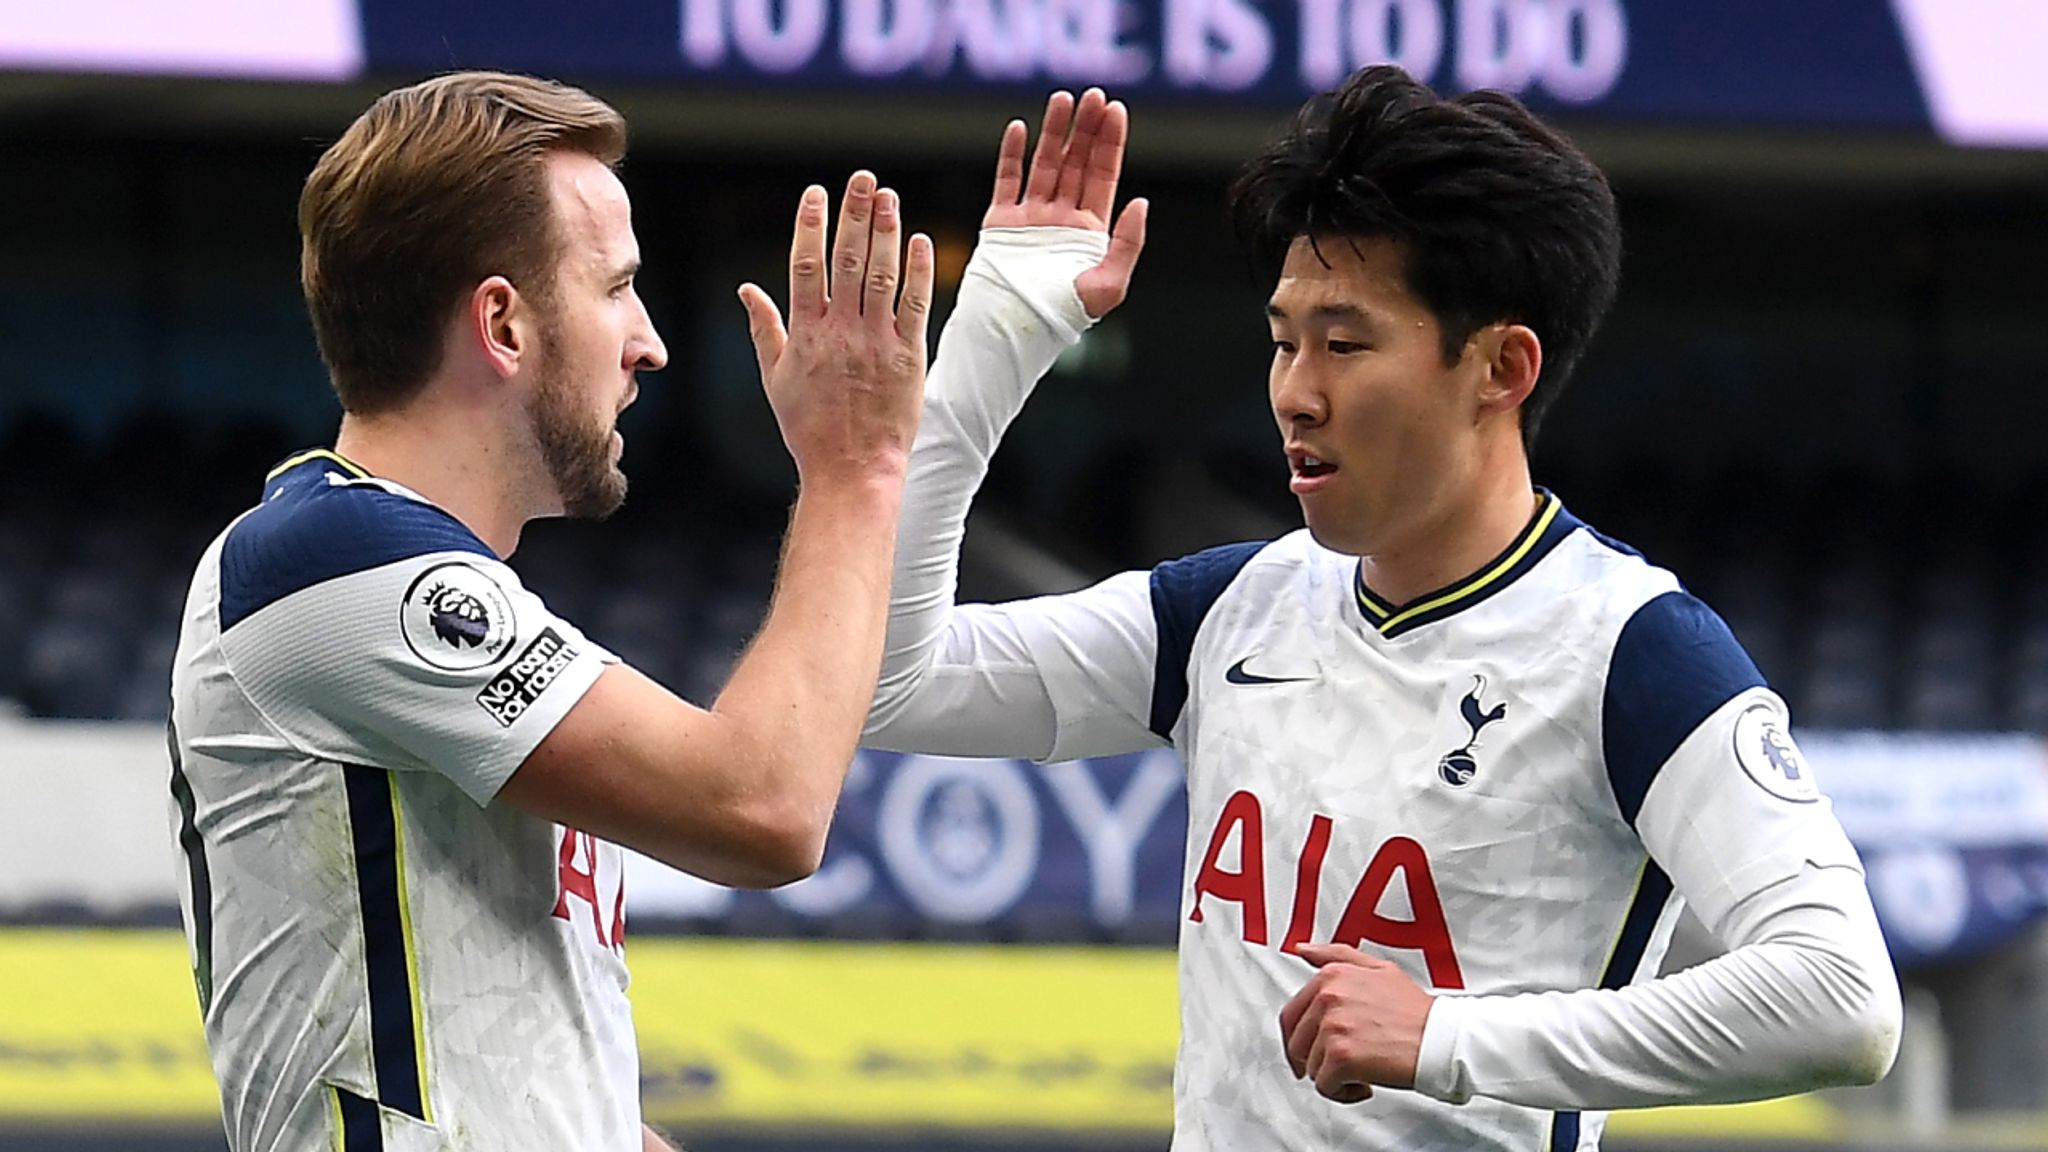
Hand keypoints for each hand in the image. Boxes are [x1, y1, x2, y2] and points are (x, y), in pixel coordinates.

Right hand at [738, 171, 934, 485]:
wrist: (851, 469)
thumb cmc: (810, 428)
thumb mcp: (776, 378)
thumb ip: (764, 329)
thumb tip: (746, 288)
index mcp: (806, 334)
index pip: (805, 266)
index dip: (811, 225)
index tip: (816, 192)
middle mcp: (840, 333)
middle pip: (846, 261)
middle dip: (854, 215)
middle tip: (862, 178)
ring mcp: (876, 344)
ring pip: (881, 276)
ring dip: (886, 233)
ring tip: (889, 197)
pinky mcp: (908, 358)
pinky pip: (914, 307)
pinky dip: (918, 273)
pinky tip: (920, 241)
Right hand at [984, 88, 1147, 318]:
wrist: (1015, 331)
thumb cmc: (1064, 316)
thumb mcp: (1109, 285)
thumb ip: (1127, 243)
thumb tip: (1140, 202)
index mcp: (1089, 230)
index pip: (1103, 175)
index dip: (1110, 142)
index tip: (1115, 110)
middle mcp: (1061, 218)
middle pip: (1077, 162)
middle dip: (1086, 128)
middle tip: (1093, 95)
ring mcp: (1030, 218)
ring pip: (1045, 164)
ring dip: (1054, 131)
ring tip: (1064, 99)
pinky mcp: (1001, 222)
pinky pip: (1007, 181)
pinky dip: (1012, 154)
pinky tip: (1021, 127)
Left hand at [1277, 943, 1434, 1104]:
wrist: (1441, 1038)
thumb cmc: (1415, 1011)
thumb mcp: (1378, 969)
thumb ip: (1336, 956)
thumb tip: (1303, 950)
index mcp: (1332, 976)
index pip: (1291, 1014)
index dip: (1299, 1039)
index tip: (1308, 1052)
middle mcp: (1328, 998)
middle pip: (1297, 1043)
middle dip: (1316, 1060)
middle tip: (1340, 1066)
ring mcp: (1333, 1027)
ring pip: (1311, 1066)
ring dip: (1333, 1076)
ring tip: (1362, 1070)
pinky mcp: (1341, 1056)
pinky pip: (1324, 1086)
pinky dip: (1342, 1093)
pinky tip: (1364, 1084)